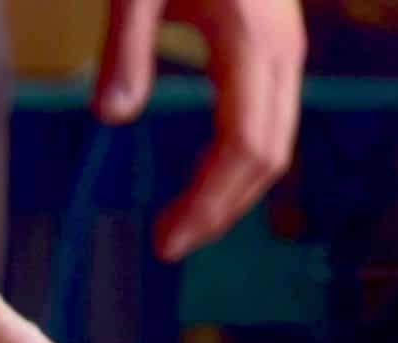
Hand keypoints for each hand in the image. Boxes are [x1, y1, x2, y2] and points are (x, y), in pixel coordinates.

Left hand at [94, 0, 305, 259]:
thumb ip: (125, 48)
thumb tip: (112, 119)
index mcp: (252, 42)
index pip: (243, 149)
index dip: (209, 204)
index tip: (166, 242)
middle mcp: (282, 51)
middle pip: (267, 156)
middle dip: (220, 209)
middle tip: (168, 244)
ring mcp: (285, 46)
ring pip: (275, 140)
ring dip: (232, 190)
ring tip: (183, 221)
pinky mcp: (275, 42)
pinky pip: (268, 117)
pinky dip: (238, 158)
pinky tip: (201, 174)